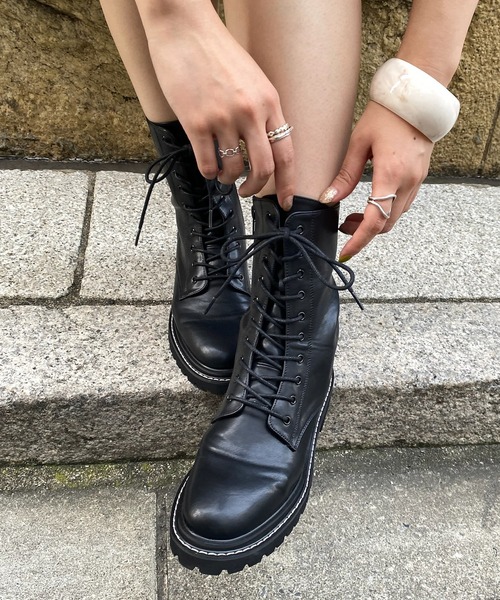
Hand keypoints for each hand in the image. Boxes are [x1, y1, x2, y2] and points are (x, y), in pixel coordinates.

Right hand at [142, 1, 294, 208]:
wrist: (184, 27)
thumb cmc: (215, 51)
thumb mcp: (252, 78)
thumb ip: (261, 111)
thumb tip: (263, 145)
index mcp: (269, 101)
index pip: (287, 152)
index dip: (289, 183)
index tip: (287, 201)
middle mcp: (250, 112)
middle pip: (264, 168)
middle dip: (257, 189)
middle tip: (248, 192)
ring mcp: (223, 118)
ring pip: (234, 169)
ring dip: (229, 179)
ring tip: (223, 174)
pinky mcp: (196, 123)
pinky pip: (208, 164)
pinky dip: (209, 173)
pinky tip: (208, 166)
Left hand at [320, 101, 432, 260]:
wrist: (417, 97)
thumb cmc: (386, 114)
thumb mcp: (358, 143)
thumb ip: (345, 175)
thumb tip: (328, 198)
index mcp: (391, 174)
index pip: (374, 220)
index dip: (359, 240)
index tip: (346, 252)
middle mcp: (408, 182)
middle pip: (386, 224)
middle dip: (363, 233)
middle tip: (343, 227)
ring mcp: (417, 180)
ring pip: (395, 216)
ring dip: (374, 222)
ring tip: (352, 216)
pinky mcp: (420, 177)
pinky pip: (402, 204)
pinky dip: (385, 211)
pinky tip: (371, 203)